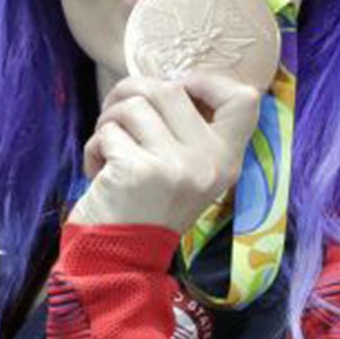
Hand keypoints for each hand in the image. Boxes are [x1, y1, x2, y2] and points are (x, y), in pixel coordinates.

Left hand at [69, 73, 259, 232]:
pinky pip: (108, 132)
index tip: (177, 90)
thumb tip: (166, 79)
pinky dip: (94, 147)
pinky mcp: (139, 171)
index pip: (245, 99)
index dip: (207, 81)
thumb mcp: (186, 173)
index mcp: (227, 160)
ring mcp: (176, 166)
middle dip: (132, 93)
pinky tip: (99, 172)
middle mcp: (209, 162)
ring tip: (109, 149)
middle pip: (171, 88)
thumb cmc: (146, 206)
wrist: (121, 260)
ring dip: (109, 120)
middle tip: (118, 119)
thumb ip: (188, 131)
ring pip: (134, 103)